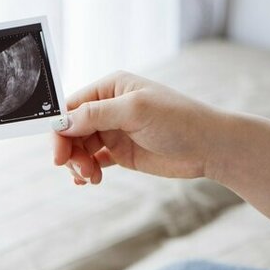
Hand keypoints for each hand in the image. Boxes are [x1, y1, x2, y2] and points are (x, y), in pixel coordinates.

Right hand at [53, 71, 223, 184]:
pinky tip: (89, 180)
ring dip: (79, 164)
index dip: (60, 131)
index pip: (71, 108)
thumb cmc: (178, 120)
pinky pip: (93, 160)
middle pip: (72, 130)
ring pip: (80, 147)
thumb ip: (96, 114)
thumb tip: (62, 122)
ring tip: (91, 178)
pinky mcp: (121, 152)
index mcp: (110, 88)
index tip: (59, 155)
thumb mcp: (135, 110)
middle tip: (80, 171)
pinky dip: (86, 171)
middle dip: (71, 152)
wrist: (210, 147)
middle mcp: (108, 108)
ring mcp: (114, 130)